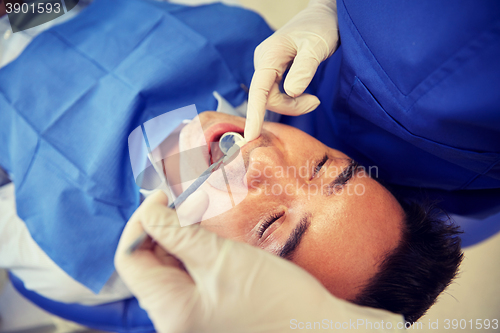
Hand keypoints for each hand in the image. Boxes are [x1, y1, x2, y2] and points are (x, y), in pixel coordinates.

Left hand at [115, 191, 403, 332]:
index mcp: (169, 311)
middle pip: (148, 264)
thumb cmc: (275, 297)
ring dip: (179, 239)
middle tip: (184, 202)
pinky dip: (193, 254)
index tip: (162, 197)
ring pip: (168, 269)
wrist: (316, 329)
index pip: (130, 259)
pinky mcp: (206, 312)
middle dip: (161, 229)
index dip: (141, 222)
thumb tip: (149, 210)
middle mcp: (172, 319)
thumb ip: (177, 234)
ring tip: (201, 217)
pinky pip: (187, 279)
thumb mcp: (221, 258)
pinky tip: (210, 239)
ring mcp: (189, 318)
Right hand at [245, 0, 339, 140]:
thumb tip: (291, 93)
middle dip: (291, 107)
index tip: (250, 136)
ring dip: (293, 105)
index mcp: (270, 55)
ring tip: (315, 100)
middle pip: (267, 98)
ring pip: (272, 98)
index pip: (258, 89)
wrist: (323, 15)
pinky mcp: (273, 72)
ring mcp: (267, 67)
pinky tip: (307, 96)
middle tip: (316, 102)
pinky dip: (292, 100)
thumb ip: (304, 69)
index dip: (254, 114)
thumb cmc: (321, 27)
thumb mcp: (317, 46)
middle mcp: (263, 62)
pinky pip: (276, 94)